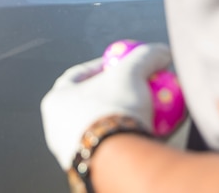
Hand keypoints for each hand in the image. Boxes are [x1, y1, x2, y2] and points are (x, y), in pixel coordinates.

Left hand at [41, 42, 171, 169]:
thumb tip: (162, 51)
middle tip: (138, 89)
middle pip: (93, 102)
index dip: (104, 67)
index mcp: (56, 101)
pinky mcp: (91, 167)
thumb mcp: (132, 73)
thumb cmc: (113, 111)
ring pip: (102, 126)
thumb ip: (145, 57)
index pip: (79, 75)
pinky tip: (149, 133)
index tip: (124, 65)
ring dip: (124, 118)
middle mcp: (59, 128)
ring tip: (149, 113)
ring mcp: (73, 150)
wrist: (117, 161)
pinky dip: (129, 138)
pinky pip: (112, 146)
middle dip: (117, 94)